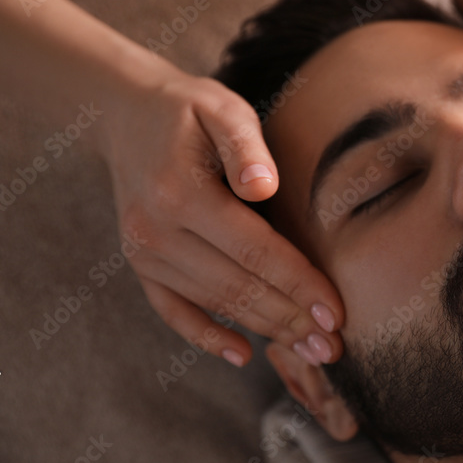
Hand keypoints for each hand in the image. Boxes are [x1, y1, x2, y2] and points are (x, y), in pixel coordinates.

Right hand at [93, 61, 343, 366]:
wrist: (125, 113)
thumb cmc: (189, 109)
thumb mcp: (221, 108)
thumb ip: (245, 144)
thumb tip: (264, 186)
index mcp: (181, 193)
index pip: (254, 251)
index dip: (298, 284)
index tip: (336, 312)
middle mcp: (156, 231)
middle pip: (237, 286)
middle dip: (291, 319)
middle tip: (335, 347)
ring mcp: (143, 253)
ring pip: (214, 302)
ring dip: (265, 329)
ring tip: (312, 350)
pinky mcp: (140, 265)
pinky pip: (173, 311)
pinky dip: (206, 337)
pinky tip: (244, 354)